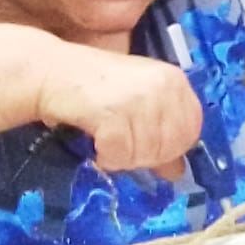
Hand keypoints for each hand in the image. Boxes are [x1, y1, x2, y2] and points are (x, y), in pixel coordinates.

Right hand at [34, 44, 201, 173]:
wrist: (52, 73)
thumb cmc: (96, 89)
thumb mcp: (138, 104)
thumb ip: (161, 132)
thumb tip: (177, 171)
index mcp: (175, 82)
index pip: (191, 131)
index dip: (170, 148)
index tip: (145, 147)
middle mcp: (164, 86)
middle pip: (170, 147)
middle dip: (144, 156)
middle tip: (120, 145)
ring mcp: (141, 98)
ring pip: (145, 154)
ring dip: (122, 158)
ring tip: (106, 140)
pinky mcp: (114, 112)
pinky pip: (120, 155)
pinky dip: (105, 156)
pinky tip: (96, 143)